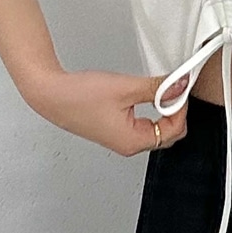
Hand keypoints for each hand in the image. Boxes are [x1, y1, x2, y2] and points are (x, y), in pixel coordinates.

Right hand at [22, 69, 190, 156]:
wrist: (51, 94)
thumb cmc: (79, 97)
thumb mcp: (126, 87)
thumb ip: (157, 88)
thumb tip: (179, 87)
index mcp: (133, 141)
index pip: (173, 130)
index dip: (180, 108)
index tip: (180, 88)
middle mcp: (128, 145)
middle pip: (168, 134)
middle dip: (174, 111)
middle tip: (173, 88)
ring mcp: (121, 139)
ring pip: (156, 129)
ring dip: (162, 109)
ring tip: (159, 88)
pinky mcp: (115, 130)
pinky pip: (143, 124)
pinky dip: (150, 110)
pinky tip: (147, 94)